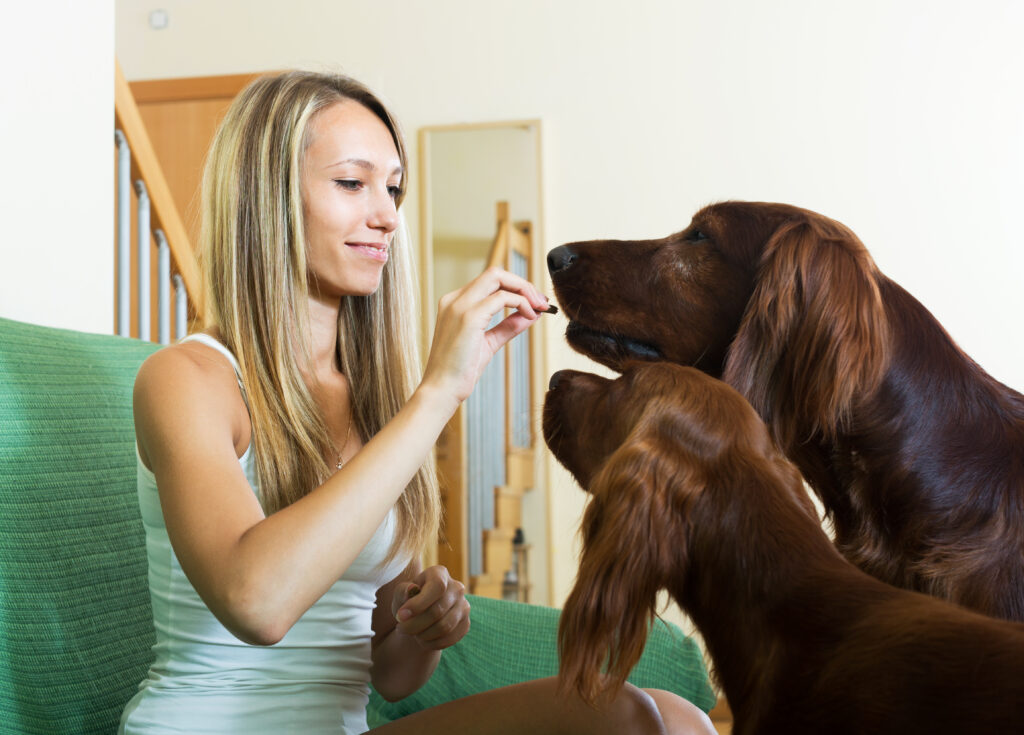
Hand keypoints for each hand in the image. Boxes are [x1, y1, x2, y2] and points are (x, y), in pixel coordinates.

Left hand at [391, 565, 470, 650]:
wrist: (421, 614)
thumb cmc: (409, 600)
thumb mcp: (401, 594)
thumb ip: (402, 591)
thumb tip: (411, 589)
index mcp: (440, 574)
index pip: (437, 586)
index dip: (419, 603)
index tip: (400, 616)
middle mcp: (456, 588)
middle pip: (438, 611)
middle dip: (414, 624)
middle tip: (400, 628)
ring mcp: (464, 606)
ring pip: (444, 627)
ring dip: (422, 635)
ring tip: (412, 633)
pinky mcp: (465, 624)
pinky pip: (449, 638)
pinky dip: (432, 643)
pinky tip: (422, 640)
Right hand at [422, 267, 549, 406]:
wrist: (441, 390)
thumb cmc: (459, 371)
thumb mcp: (488, 343)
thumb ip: (507, 327)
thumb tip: (530, 315)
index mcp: (454, 303)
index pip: (489, 281)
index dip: (515, 287)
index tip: (534, 302)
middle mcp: (454, 299)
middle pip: (495, 273)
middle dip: (523, 284)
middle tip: (541, 302)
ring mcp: (460, 305)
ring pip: (498, 277)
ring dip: (524, 290)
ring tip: (538, 308)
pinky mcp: (469, 317)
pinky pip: (502, 297)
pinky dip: (521, 303)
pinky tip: (529, 316)